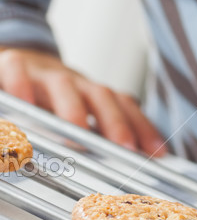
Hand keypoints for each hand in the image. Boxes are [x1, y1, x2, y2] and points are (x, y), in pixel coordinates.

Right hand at [0, 47, 166, 156]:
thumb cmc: (51, 95)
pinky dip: (21, 84)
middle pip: (100, 95)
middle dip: (115, 121)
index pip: (124, 106)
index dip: (142, 126)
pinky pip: (18, 70)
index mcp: (92, 93)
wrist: (20, 59)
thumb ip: (98, 130)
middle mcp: (74, 82)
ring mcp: (44, 74)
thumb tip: (131, 160)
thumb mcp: (78, 108)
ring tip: (77, 134)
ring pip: (63, 85)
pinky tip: (24, 101)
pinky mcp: (15, 66)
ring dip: (73, 108)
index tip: (157, 152)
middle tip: (125, 147)